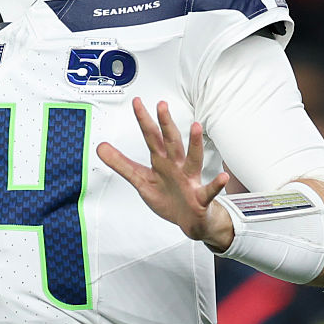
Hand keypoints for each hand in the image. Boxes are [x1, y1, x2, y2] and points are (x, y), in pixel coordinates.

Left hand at [97, 98, 233, 249]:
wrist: (189, 221)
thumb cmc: (168, 197)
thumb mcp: (140, 180)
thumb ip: (121, 164)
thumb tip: (100, 148)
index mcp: (161, 160)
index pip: (151, 136)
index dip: (143, 120)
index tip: (136, 101)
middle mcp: (176, 165)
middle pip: (171, 141)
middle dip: (166, 124)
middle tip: (162, 105)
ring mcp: (189, 179)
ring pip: (193, 158)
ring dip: (195, 143)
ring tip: (196, 127)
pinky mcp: (200, 197)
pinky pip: (209, 190)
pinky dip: (216, 184)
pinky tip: (223, 178)